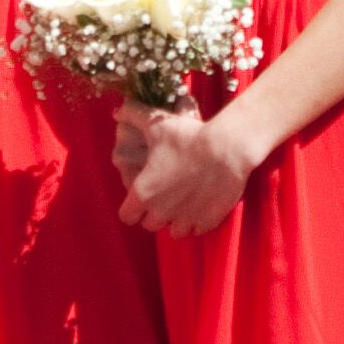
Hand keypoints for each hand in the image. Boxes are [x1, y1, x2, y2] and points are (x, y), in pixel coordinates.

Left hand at [112, 95, 266, 234]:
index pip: (127, 216)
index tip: (142, 196)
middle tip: (165, 195)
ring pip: (173, 231)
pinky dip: (197, 221)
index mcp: (144, 193)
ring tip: (183, 201)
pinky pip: (196, 230)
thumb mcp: (157, 124)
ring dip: (175, 220)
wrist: (226, 150)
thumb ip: (132, 116)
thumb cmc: (188, 138)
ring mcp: (185, 220)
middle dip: (154, 213)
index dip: (132, 207)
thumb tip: (117, 111)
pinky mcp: (207, 223)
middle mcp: (161, 212)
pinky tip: (201, 203)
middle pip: (149, 225)